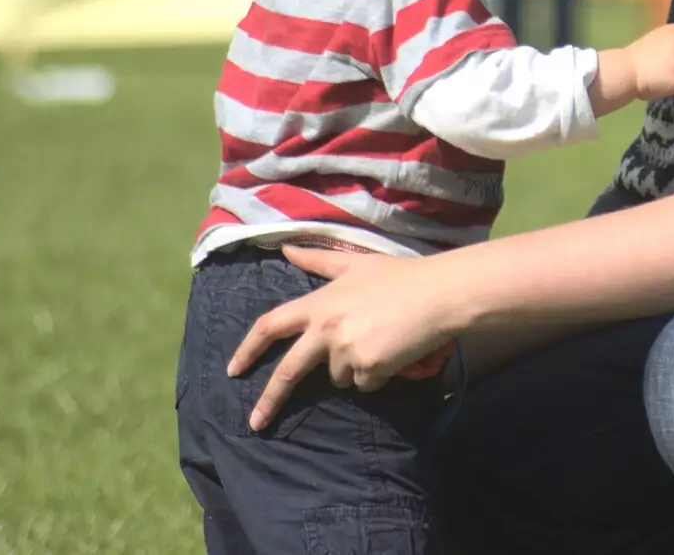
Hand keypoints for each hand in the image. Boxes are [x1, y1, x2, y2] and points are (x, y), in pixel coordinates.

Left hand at [227, 247, 459, 430]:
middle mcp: (326, 329)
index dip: (248, 348)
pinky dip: (379, 375)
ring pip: (339, 377)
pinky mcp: (369, 368)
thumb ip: (318, 261)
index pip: (270, 325)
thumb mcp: (357, 263)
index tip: (233, 370)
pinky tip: (396, 353)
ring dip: (354, 369)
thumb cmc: (402, 276)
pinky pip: (366, 384)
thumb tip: (287, 250)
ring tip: (382, 341)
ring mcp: (346, 350)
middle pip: (289, 370)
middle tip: (256, 422)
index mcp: (319, 304)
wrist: (440, 293)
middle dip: (270, 399)